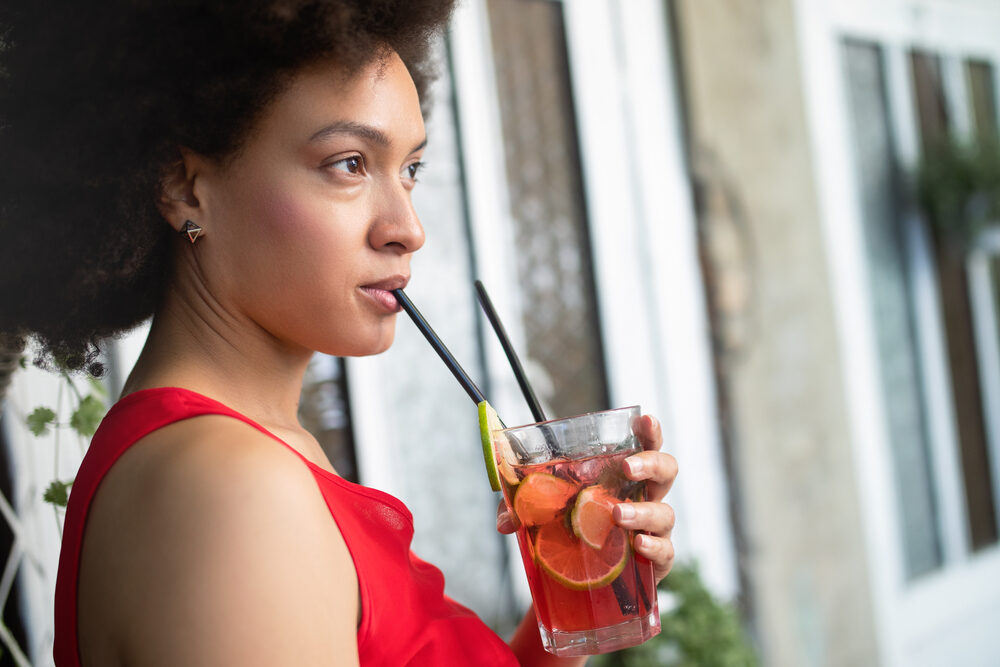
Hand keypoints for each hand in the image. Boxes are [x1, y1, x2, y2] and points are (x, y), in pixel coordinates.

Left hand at [496, 414, 676, 584]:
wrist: (582, 585)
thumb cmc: (571, 534)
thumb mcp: (541, 515)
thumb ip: (520, 509)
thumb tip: (503, 520)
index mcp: (622, 477)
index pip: (644, 446)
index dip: (649, 431)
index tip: (644, 420)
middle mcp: (645, 498)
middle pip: (666, 470)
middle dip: (650, 463)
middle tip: (626, 468)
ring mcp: (654, 529)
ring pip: (665, 512)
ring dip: (642, 511)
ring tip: (617, 516)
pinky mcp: (657, 562)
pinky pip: (666, 551)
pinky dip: (654, 547)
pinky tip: (637, 545)